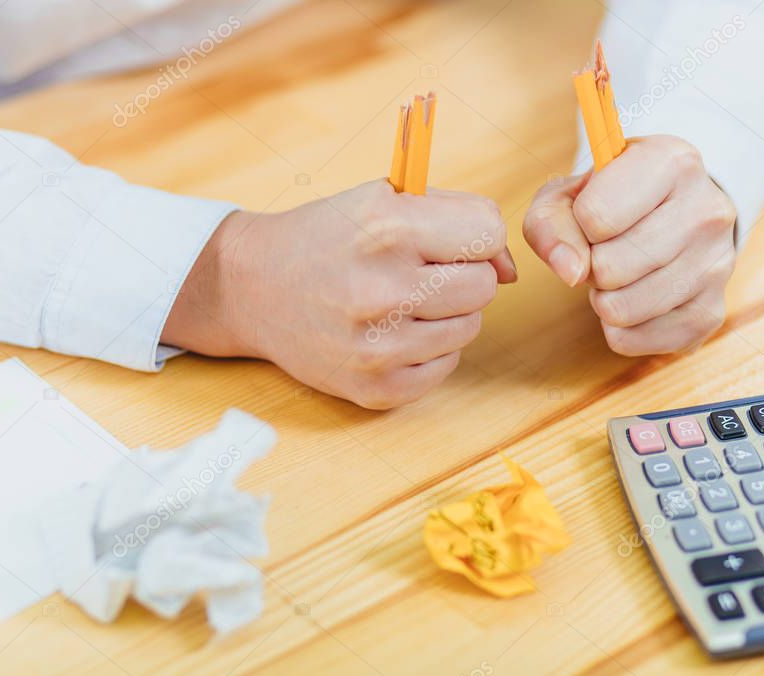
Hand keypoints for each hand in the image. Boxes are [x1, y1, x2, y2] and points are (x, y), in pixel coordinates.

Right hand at [163, 180, 516, 408]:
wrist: (252, 287)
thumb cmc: (327, 237)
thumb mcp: (382, 199)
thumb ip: (456, 215)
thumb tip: (511, 269)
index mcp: (385, 229)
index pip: (488, 233)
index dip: (477, 237)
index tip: (451, 242)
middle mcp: (381, 289)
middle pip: (484, 286)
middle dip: (463, 274)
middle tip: (423, 272)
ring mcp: (377, 347)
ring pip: (469, 327)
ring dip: (447, 312)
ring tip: (403, 300)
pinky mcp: (376, 388)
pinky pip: (445, 365)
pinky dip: (429, 348)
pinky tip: (391, 331)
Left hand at [522, 135, 736, 354]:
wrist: (670, 216)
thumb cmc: (610, 200)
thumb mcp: (568, 194)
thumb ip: (549, 223)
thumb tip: (570, 271)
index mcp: (673, 161)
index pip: (596, 217)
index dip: (578, 225)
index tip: (594, 217)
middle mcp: (707, 209)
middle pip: (609, 268)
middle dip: (591, 266)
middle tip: (606, 250)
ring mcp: (718, 264)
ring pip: (621, 309)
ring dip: (603, 299)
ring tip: (620, 273)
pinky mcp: (711, 312)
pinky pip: (634, 339)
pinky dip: (619, 328)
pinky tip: (634, 298)